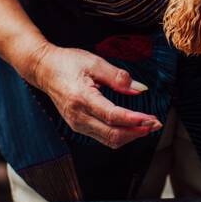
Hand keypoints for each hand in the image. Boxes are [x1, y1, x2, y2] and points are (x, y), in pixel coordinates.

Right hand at [26, 43, 162, 148]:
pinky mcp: (77, 126)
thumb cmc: (68, 62)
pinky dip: (120, 134)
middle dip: (137, 131)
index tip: (152, 119)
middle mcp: (78, 116)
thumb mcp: (95, 62)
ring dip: (130, 135)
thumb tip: (140, 89)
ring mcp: (76, 124)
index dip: (134, 120)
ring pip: (108, 139)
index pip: (113, 116)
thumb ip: (118, 77)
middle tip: (156, 124)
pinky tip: (132, 126)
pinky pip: (102, 137)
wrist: (43, 69)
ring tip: (148, 126)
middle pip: (113, 134)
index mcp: (82, 98)